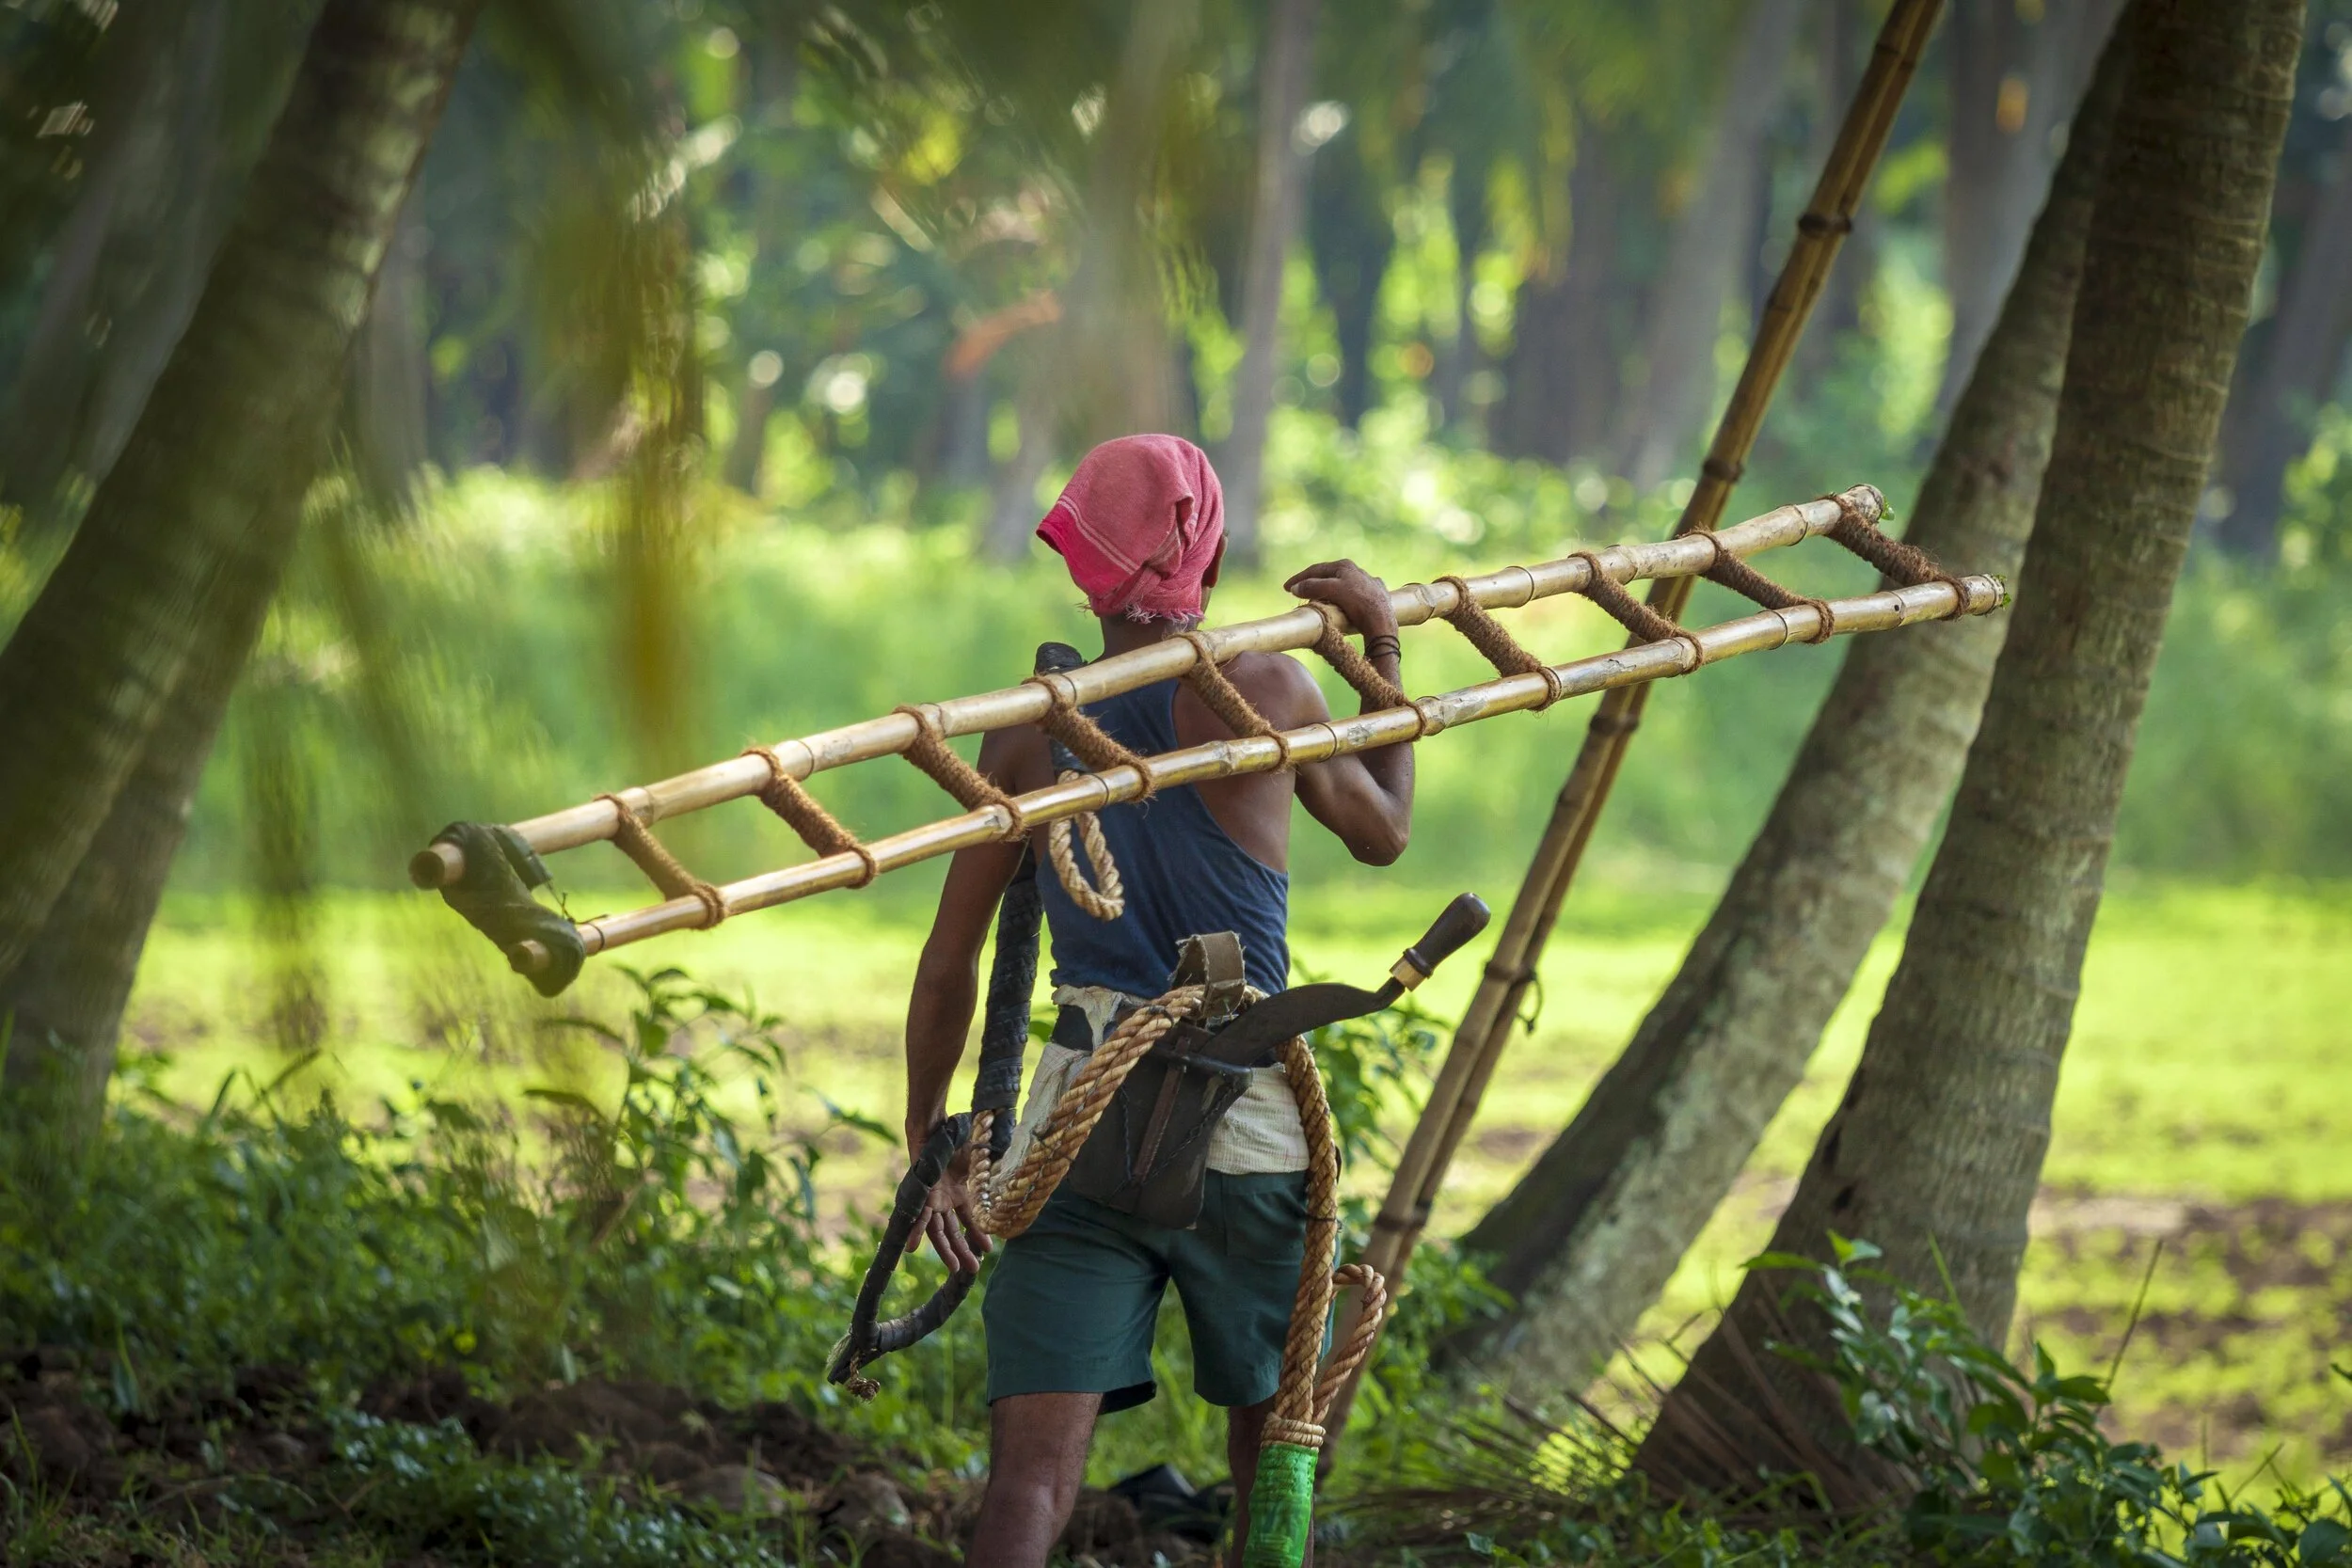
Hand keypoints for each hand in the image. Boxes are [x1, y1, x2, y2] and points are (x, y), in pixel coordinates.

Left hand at [906, 1140, 989, 1273]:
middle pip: (953, 1231)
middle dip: (963, 1250)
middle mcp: (946, 1199)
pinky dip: (915, 1231)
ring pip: (937, 1230)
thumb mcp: (981, 1158)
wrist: (940, 1127)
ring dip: (945, 1249)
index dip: (978, 1235)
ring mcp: (933, 1199)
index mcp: (960, 1192)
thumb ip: (994, 1168)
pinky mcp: (922, 1195)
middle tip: (973, 1270)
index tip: (987, 1250)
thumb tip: (1021, 1168)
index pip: (970, 1220)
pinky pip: (918, 1216)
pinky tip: (913, 1247)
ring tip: (955, 1268)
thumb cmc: (960, 1138)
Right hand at [1285, 558, 1396, 639]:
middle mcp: (1358, 571)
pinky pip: (1356, 595)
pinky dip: (1344, 598)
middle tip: (1296, 592)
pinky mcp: (1377, 595)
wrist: (1382, 621)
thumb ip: (1312, 586)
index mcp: (1345, 565)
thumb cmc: (1357, 604)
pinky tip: (1342, 603)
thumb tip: (1295, 588)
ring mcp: (1368, 583)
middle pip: (1328, 576)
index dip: (1298, 578)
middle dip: (1311, 583)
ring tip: (1317, 600)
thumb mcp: (1331, 590)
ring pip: (1342, 585)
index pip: (1315, 570)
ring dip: (1327, 590)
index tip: (1285, 588)